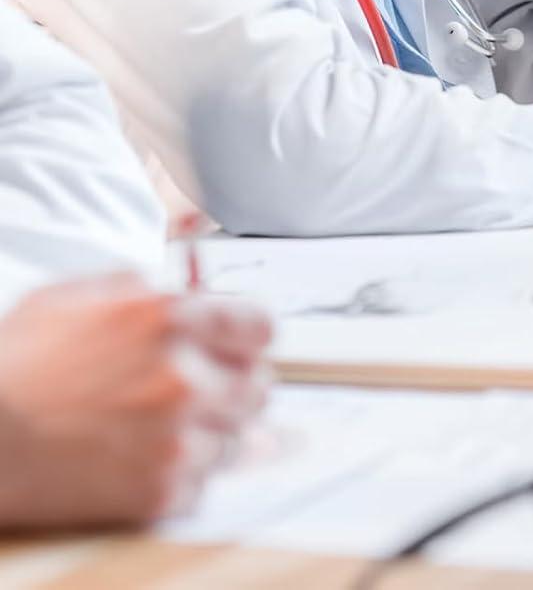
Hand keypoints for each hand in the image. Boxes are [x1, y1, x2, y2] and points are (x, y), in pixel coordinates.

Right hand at [0, 275, 271, 527]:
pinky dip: (181, 474)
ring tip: (158, 427)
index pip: (260, 326)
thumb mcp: (83, 294)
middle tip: (196, 390)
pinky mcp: (160, 490)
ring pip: (237, 436)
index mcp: (171, 318)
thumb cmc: (17, 364)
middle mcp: (184, 376)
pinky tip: (141, 458)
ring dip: (209, 432)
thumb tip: (200, 293)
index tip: (238, 347)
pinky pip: (204, 481)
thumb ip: (153, 289)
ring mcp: (176, 437)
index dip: (246, 337)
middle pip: (258, 384)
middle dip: (231, 384)